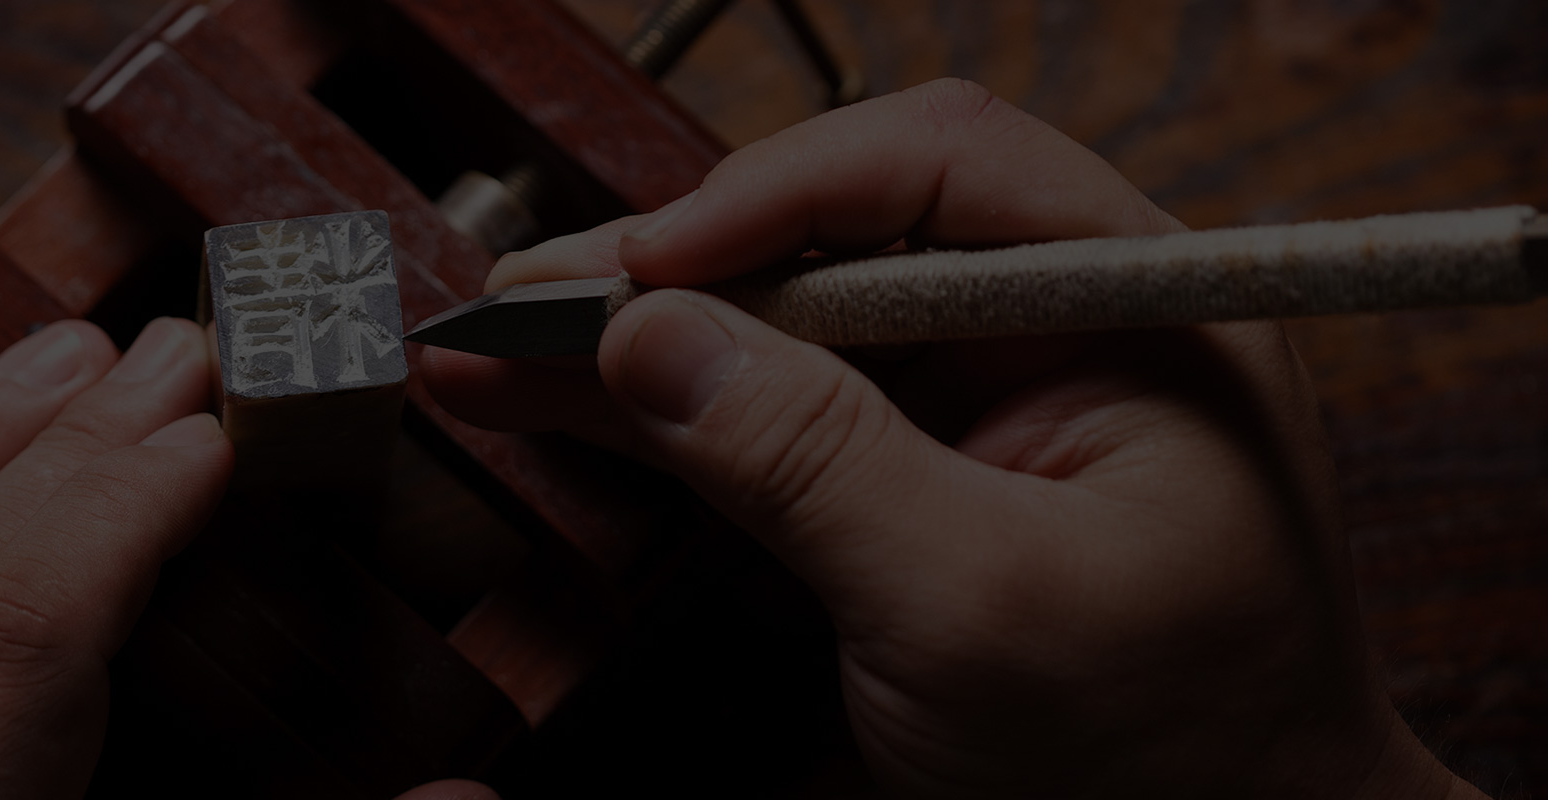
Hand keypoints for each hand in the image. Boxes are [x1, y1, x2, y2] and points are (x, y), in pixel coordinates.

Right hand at [423, 79, 1483, 797]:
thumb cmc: (1173, 755)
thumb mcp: (982, 607)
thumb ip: (816, 464)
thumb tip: (654, 342)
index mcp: (1133, 310)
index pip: (940, 167)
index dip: (773, 195)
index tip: (647, 268)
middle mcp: (1052, 329)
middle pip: (836, 236)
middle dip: (673, 271)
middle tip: (530, 304)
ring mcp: (981, 403)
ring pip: (784, 324)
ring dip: (644, 339)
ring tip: (504, 352)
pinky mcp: (917, 475)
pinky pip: (777, 413)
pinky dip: (670, 414)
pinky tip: (571, 403)